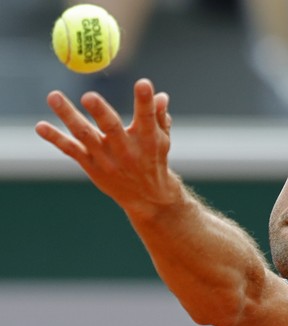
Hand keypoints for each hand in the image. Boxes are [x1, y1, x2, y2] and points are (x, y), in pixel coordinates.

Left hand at [35, 78, 180, 216]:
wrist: (146, 196)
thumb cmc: (153, 160)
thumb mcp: (162, 139)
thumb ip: (159, 116)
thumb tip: (161, 95)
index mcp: (148, 139)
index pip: (147, 117)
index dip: (145, 100)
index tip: (143, 83)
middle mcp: (127, 149)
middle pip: (111, 127)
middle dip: (100, 111)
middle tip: (89, 96)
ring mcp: (107, 159)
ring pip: (85, 134)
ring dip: (68, 116)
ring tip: (54, 96)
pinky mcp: (92, 166)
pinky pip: (71, 150)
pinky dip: (55, 138)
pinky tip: (41, 126)